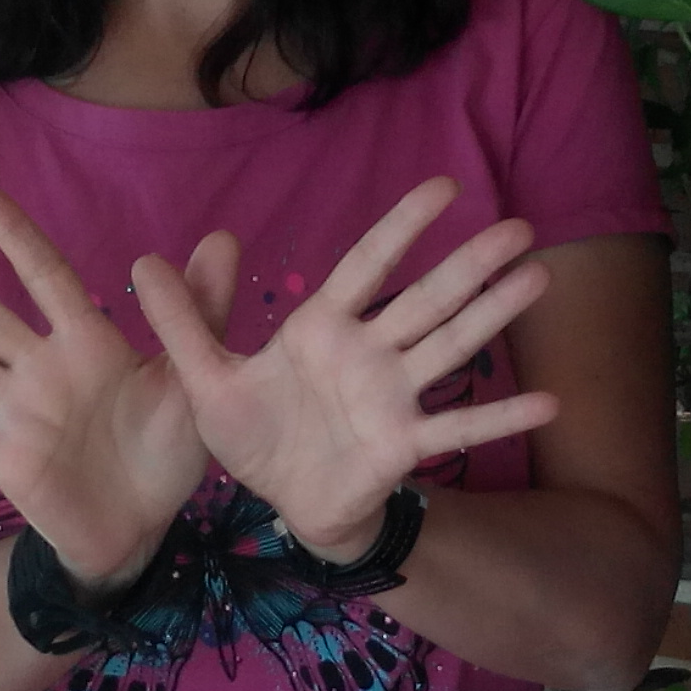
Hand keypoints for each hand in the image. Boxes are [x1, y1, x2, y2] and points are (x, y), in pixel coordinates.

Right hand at [0, 184, 214, 591]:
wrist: (146, 526)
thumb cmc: (167, 447)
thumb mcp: (193, 378)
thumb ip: (199, 312)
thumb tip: (223, 237)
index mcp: (88, 344)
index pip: (45, 277)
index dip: (13, 236)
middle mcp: (42, 370)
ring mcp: (16, 414)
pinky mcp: (4, 463)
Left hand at [139, 177, 560, 559]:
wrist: (282, 504)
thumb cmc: (254, 434)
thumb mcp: (203, 378)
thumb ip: (181, 321)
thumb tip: (142, 260)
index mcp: (322, 328)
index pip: (366, 266)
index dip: (402, 228)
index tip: (444, 187)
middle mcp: (369, 352)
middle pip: (425, 299)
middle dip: (470, 263)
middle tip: (519, 225)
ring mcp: (393, 397)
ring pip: (450, 346)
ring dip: (493, 315)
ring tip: (536, 278)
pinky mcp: (405, 444)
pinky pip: (458, 427)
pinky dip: (501, 416)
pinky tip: (547, 404)